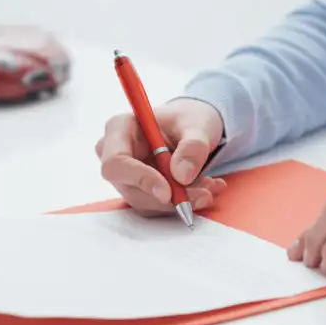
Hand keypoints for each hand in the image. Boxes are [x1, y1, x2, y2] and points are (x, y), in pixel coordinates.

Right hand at [95, 98, 226, 215]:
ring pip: (146, 201)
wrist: (191, 128)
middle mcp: (115, 154)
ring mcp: (124, 175)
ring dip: (180, 200)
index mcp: (119, 128)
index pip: (116, 162)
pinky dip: (183, 201)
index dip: (139, 179)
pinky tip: (204, 188)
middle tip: (203, 195)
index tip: (167, 193)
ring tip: (210, 187)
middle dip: (169, 197)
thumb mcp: (198, 125)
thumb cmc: (188, 119)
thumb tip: (182, 176)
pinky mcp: (138, 190)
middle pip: (131, 188)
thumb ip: (193, 147)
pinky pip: (157, 205)